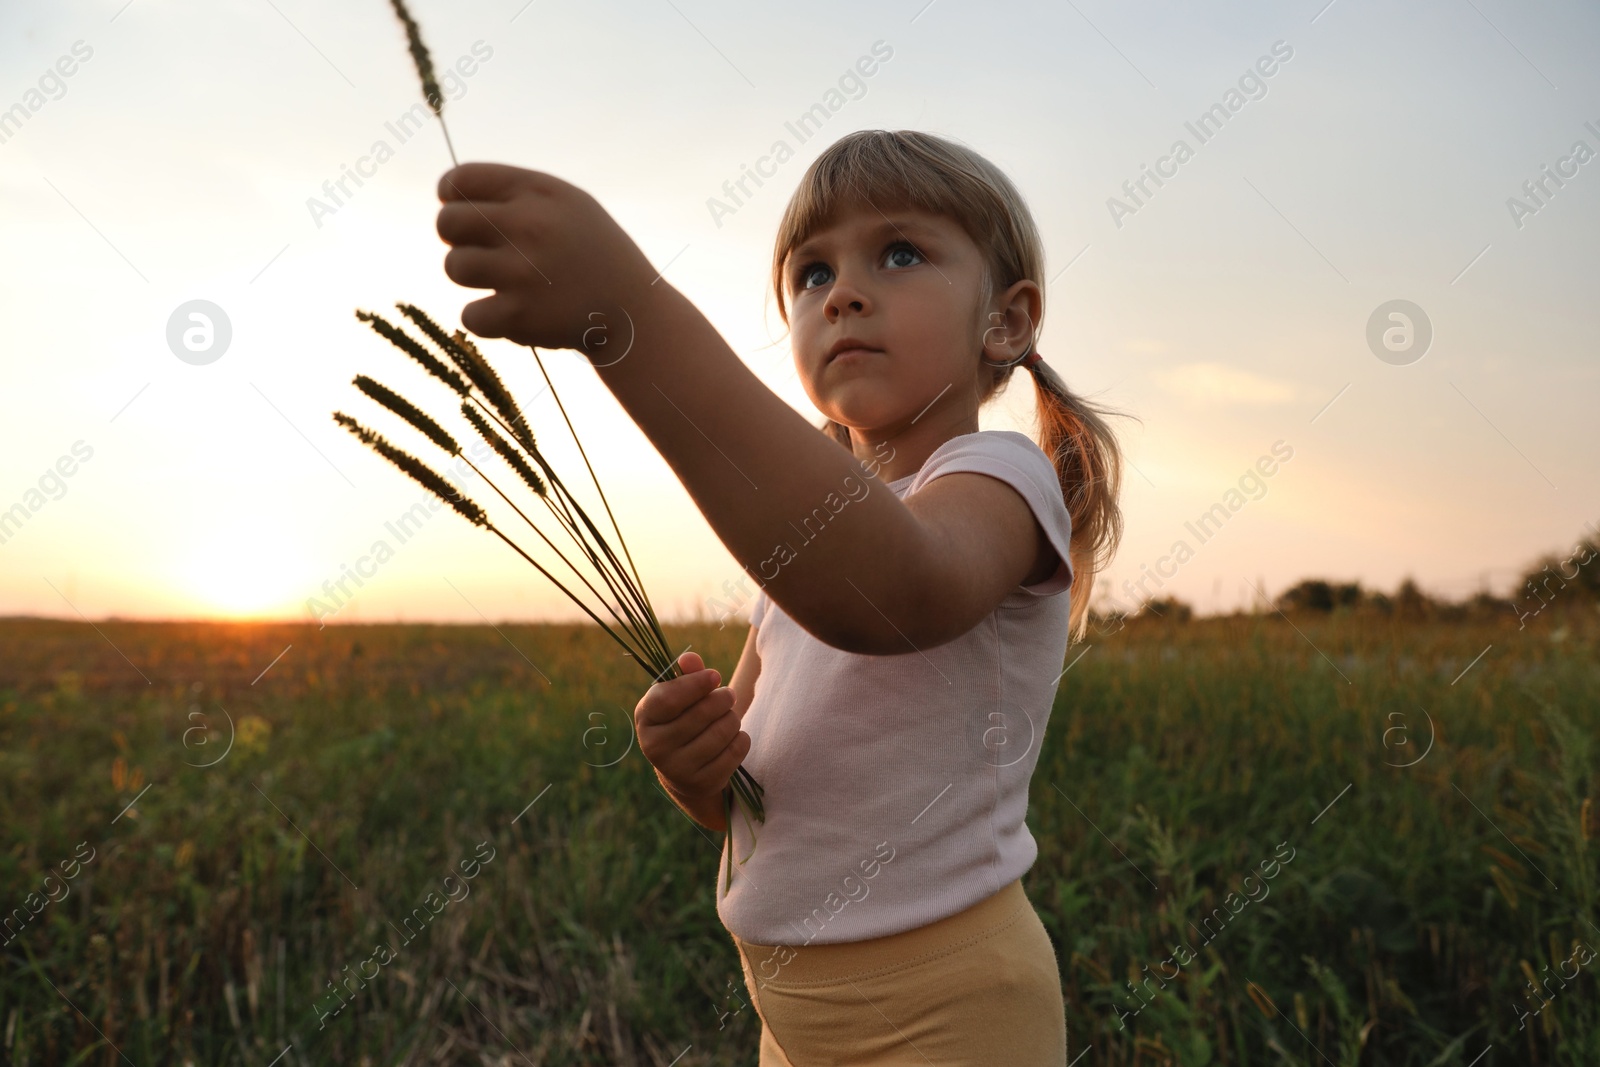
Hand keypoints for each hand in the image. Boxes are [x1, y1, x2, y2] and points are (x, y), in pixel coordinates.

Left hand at [435, 163, 657, 354]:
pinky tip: (515, 315)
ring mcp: (523, 270)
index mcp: (538, 190)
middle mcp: (529, 224)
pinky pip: (469, 316)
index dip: (451, 198)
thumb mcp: (568, 205)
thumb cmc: (594, 255)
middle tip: (484, 253)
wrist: (635, 314)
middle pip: (447, 223)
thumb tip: (447, 192)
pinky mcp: (520, 314)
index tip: (465, 214)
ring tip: (507, 284)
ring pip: (454, 268)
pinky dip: (487, 320)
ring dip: (474, 279)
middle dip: (458, 240)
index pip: (459, 180)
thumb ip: (514, 193)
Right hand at [635, 650, 750, 801]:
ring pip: (722, 731)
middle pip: (702, 713)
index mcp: (646, 718)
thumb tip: (690, 659)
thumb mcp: (678, 695)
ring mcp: (677, 769)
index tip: (715, 676)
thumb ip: (686, 674)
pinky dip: (741, 739)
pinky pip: (735, 751)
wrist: (682, 769)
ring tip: (729, 716)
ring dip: (733, 718)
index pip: (670, 698)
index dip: (696, 684)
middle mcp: (655, 746)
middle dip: (723, 699)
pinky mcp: (701, 783)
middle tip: (728, 695)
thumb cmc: (681, 719)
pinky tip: (733, 737)